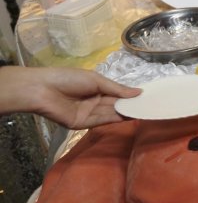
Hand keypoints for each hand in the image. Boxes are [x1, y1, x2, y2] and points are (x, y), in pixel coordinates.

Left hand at [0, 66, 140, 128]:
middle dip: (131, 105)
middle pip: (116, 105)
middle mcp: (94, 101)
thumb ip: (117, 88)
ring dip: (126, 113)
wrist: (42, 89)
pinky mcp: (83, 124)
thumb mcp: (96, 80)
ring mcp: (89, 114)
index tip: (147, 97)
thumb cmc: (68, 78)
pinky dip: (116, 119)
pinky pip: (101, 121)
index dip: (130, 95)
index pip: (117, 94)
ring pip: (111, 114)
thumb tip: (139, 92)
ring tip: (144, 111)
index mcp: (96, 88)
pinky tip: (130, 116)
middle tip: (150, 106)